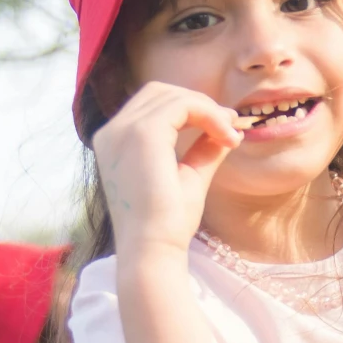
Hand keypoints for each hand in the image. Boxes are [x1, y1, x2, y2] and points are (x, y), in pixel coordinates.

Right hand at [90, 81, 245, 256]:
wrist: (154, 250)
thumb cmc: (167, 224)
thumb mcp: (189, 177)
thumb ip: (202, 149)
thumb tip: (226, 129)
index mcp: (116, 143)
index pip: (152, 106)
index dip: (191, 109)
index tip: (225, 129)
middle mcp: (112, 133)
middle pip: (159, 92)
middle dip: (198, 103)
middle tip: (230, 126)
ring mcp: (122, 131)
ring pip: (171, 95)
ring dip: (207, 109)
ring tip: (230, 135)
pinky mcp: (142, 134)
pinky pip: (182, 105)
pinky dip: (208, 114)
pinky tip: (226, 136)